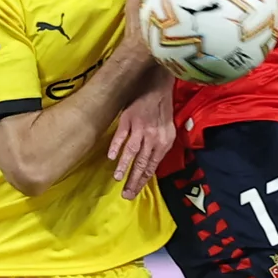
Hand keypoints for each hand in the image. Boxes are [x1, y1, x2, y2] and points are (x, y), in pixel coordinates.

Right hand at [108, 70, 174, 199]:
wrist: (158, 82)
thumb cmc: (162, 106)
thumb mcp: (167, 127)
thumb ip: (158, 145)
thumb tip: (149, 163)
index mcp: (164, 141)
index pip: (152, 166)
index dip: (143, 181)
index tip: (134, 193)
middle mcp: (153, 137)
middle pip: (142, 163)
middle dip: (133, 181)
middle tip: (126, 195)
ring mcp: (140, 128)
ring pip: (131, 152)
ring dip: (124, 166)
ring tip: (117, 179)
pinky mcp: (129, 119)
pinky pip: (121, 136)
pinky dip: (115, 147)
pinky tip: (110, 157)